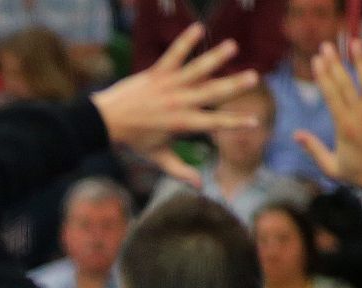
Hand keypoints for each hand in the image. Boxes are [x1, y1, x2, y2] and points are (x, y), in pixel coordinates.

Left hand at [91, 25, 259, 184]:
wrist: (106, 121)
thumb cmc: (135, 140)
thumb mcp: (158, 157)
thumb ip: (180, 170)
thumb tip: (200, 187)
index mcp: (183, 124)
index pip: (214, 123)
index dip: (235, 122)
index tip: (254, 121)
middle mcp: (179, 104)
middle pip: (211, 93)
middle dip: (233, 85)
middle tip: (254, 76)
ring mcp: (169, 87)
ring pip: (196, 70)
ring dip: (214, 58)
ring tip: (232, 46)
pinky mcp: (157, 73)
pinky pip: (173, 55)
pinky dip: (185, 41)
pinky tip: (198, 27)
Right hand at [294, 41, 361, 197]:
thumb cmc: (360, 175)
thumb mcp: (331, 167)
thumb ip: (313, 149)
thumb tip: (296, 134)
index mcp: (344, 127)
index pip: (331, 95)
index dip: (323, 76)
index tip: (316, 60)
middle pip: (346, 83)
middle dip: (335, 63)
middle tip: (326, 46)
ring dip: (361, 60)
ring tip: (353, 43)